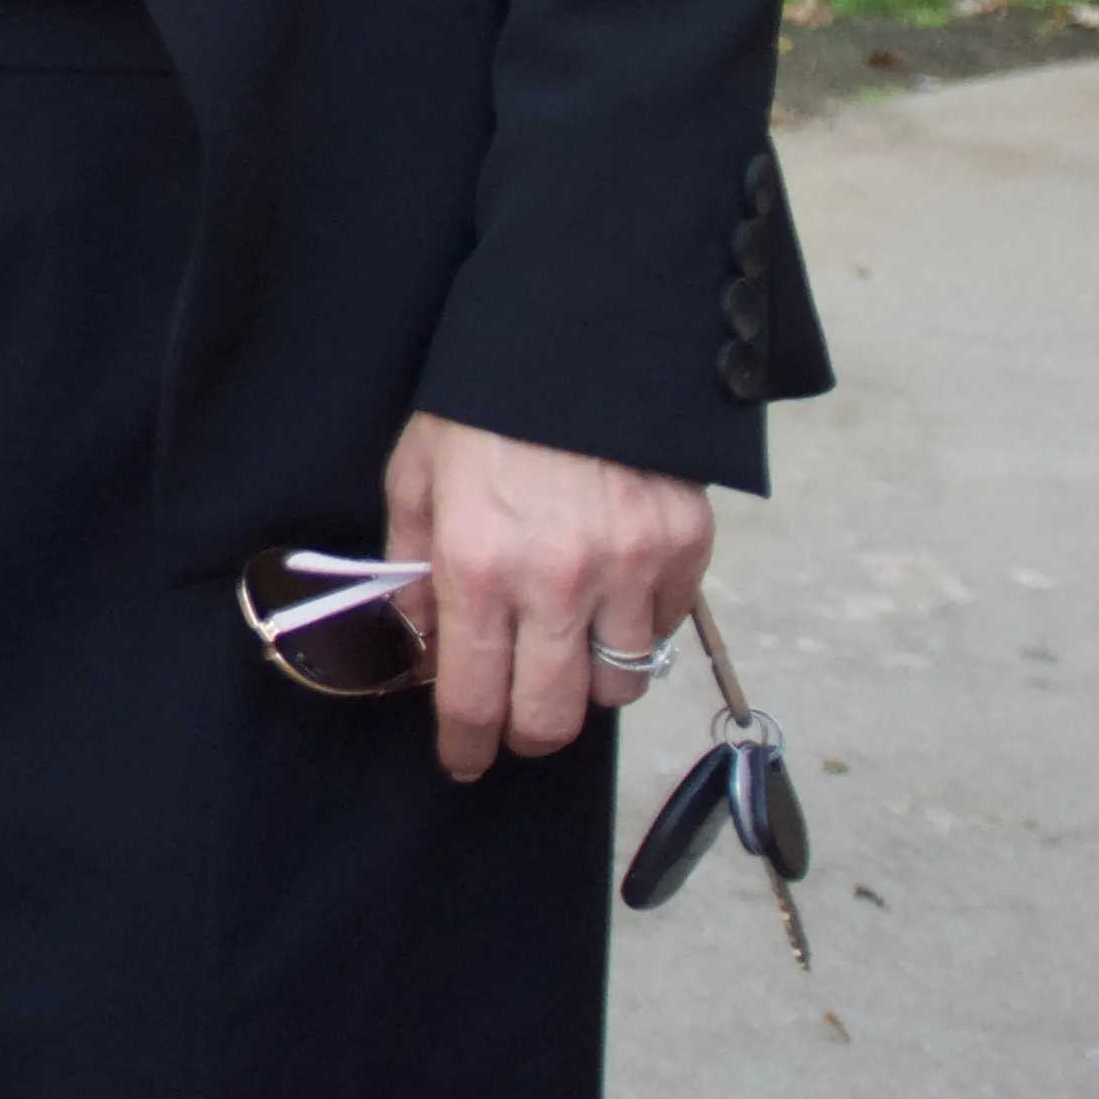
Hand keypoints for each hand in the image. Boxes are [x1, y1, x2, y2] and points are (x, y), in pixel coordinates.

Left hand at [380, 410, 710, 784]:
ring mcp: (632, 568)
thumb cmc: (486, 408)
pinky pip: (667, 628)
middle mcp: (560, 580)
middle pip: (557, 717)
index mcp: (481, 565)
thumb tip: (423, 636)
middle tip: (516, 718)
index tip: (464, 760)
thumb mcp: (417, 475)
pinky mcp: (685, 548)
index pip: (475, 696)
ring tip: (566, 644)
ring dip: (590, 681)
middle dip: (530, 731)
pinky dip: (640, 628)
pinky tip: (611, 594)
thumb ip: (413, 564)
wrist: (578, 338)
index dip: (467, 744)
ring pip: (621, 684)